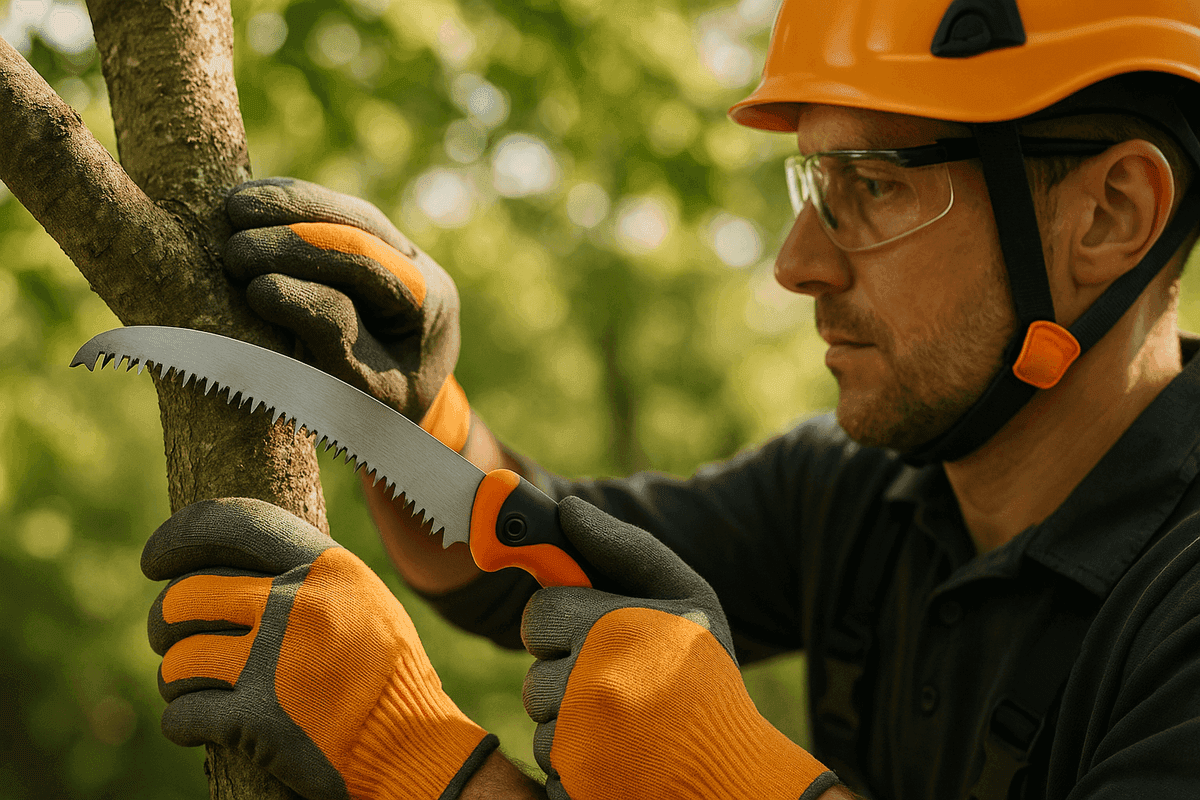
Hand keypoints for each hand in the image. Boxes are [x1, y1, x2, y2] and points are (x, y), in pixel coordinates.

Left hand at [143, 497, 497, 799]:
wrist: (412, 745)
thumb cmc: (385, 673)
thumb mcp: (363, 601)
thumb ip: (307, 578)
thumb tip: (227, 560)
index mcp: (325, 568)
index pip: (233, 524)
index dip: (178, 538)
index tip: (155, 561)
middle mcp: (297, 605)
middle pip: (186, 595)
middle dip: (165, 621)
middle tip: (171, 638)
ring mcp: (275, 661)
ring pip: (177, 655)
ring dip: (173, 673)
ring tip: (190, 683)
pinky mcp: (259, 720)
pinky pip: (183, 712)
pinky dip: (182, 720)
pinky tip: (199, 722)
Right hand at [224, 178, 468, 449]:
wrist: (402, 408)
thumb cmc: (380, 410)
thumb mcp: (363, 391)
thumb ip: (329, 340)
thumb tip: (268, 289)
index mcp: (430, 304)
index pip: (369, 267)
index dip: (307, 268)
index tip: (253, 287)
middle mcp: (419, 265)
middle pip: (359, 224)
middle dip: (292, 230)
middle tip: (233, 250)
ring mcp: (396, 245)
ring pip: (343, 208)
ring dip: (285, 203)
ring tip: (231, 208)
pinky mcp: (366, 237)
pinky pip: (327, 209)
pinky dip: (285, 203)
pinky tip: (243, 202)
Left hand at [521, 497, 838, 799]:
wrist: (736, 769)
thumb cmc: (706, 672)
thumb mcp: (686, 595)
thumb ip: (624, 547)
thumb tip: (565, 509)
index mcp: (617, 631)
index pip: (540, 613)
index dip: (564, 621)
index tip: (595, 630)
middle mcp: (594, 688)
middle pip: (534, 670)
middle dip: (565, 671)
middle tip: (616, 679)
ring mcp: (582, 747)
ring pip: (540, 720)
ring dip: (570, 722)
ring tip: (627, 722)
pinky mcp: (574, 789)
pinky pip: (548, 765)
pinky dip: (575, 764)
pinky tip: (619, 757)